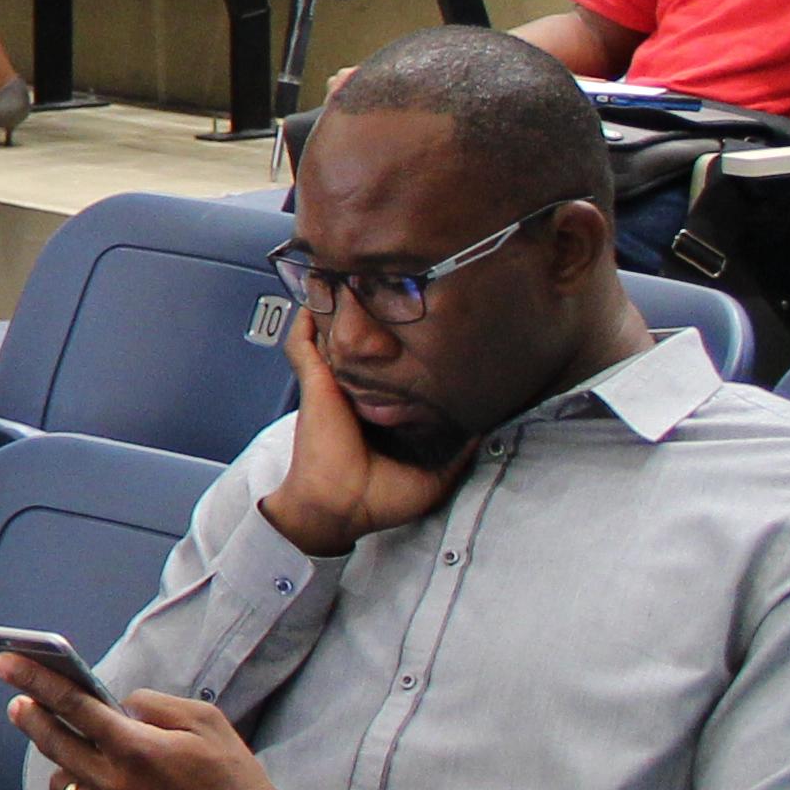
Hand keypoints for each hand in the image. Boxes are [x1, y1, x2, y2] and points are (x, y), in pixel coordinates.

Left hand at [3, 667, 285, 789]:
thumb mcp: (203, 722)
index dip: (36, 680)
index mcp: (135, 749)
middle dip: (28, 710)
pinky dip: (68, 779)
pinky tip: (71, 765)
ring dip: (48, 748)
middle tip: (13, 691)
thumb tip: (119, 705)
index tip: (6, 662)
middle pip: (53, 740)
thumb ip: (153, 705)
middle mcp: (114, 781)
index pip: (72, 706)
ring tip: (44, 725)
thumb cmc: (232, 776)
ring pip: (58, 773)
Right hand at [265, 316, 472, 556]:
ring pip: (329, 337)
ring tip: (352, 282)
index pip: (390, 372)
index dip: (403, 349)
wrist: (340, 507)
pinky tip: (316, 296)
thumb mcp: (435, 478)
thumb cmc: (378, 500)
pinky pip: (302, 345)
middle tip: (391, 293)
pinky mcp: (315, 382)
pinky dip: (305, 322)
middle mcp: (354, 393)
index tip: (427, 327)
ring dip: (335, 312)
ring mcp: (333, 385)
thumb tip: (487, 428)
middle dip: (369, 319)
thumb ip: (459, 452)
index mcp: (377, 411)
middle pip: (360, 346)